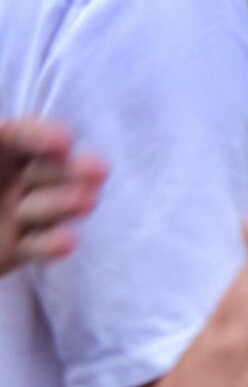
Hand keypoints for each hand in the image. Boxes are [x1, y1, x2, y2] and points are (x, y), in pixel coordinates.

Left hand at [0, 119, 107, 275]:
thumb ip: (2, 137)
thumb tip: (37, 135)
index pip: (20, 137)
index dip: (40, 136)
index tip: (63, 142)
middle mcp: (8, 181)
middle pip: (47, 171)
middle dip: (72, 170)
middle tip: (100, 170)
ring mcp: (13, 215)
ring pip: (48, 207)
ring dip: (67, 203)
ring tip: (88, 202)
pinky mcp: (15, 250)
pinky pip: (37, 247)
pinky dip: (52, 246)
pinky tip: (67, 242)